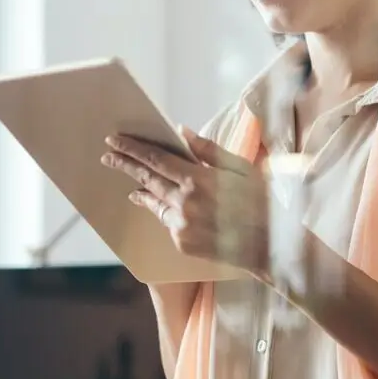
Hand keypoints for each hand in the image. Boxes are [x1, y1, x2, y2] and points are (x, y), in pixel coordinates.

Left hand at [100, 128, 272, 278]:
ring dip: (143, 191)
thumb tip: (182, 131)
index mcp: (198, 180)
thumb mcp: (240, 168)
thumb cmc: (260, 203)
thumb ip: (208, 150)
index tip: (115, 140)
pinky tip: (166, 207)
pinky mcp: (182, 243)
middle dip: (125, 165)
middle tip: (108, 156)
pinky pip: (168, 222)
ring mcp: (181, 226)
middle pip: (147, 179)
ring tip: (133, 186)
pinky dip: (166, 212)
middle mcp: (185, 203)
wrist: (269, 247)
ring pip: (155, 203)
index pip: (156, 159)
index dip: (133, 149)